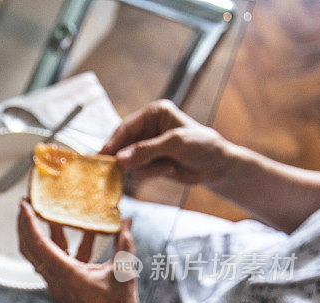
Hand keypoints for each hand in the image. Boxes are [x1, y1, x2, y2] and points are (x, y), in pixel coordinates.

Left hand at [18, 200, 140, 302]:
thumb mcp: (124, 274)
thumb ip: (124, 244)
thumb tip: (127, 220)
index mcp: (66, 274)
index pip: (38, 243)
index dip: (28, 221)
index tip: (23, 203)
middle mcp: (56, 279)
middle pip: (30, 248)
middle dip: (25, 224)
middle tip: (26, 202)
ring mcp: (59, 285)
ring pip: (42, 254)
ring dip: (42, 233)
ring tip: (50, 212)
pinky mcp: (66, 288)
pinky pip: (57, 262)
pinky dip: (62, 246)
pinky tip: (82, 233)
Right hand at [100, 99, 239, 184]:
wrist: (218, 167)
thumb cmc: (202, 147)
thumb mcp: (174, 144)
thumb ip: (145, 151)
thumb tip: (119, 159)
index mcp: (154, 113)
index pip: (126, 127)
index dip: (113, 142)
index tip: (102, 156)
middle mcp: (148, 127)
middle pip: (123, 144)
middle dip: (132, 158)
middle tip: (127, 167)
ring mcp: (147, 145)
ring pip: (129, 160)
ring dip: (146, 167)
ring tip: (167, 166)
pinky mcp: (149, 160)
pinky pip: (138, 170)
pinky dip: (151, 173)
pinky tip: (169, 168)